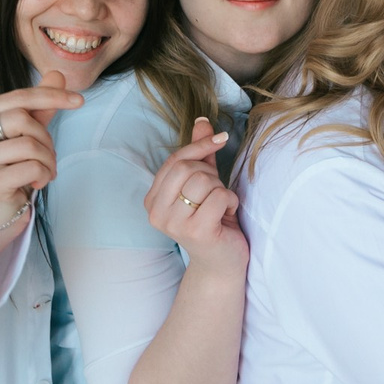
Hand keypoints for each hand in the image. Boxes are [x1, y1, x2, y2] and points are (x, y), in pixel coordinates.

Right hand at [0, 69, 82, 228]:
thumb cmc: (7, 169)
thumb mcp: (21, 134)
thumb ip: (37, 107)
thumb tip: (58, 74)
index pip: (14, 98)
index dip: (49, 96)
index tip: (79, 100)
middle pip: (20, 118)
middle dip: (45, 136)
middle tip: (48, 155)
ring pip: (27, 144)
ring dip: (47, 159)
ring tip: (44, 171)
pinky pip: (30, 168)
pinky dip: (44, 174)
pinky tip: (37, 183)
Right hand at [145, 118, 247, 274]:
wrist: (222, 262)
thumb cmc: (212, 220)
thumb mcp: (204, 183)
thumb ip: (200, 154)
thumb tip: (202, 121)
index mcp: (152, 200)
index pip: (175, 160)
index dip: (200, 146)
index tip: (222, 139)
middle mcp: (157, 213)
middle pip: (188, 168)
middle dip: (211, 175)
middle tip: (215, 193)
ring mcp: (174, 224)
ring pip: (203, 180)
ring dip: (221, 190)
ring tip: (219, 208)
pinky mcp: (196, 232)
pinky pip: (219, 196)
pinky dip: (230, 202)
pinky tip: (226, 217)